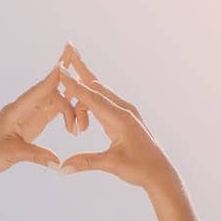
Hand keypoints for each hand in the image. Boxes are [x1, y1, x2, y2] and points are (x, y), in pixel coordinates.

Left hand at [0, 62, 78, 175]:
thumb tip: (58, 162)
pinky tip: (75, 107)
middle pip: (50, 95)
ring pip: (53, 103)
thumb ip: (36, 155)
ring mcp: (29, 115)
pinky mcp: (32, 124)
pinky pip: (50, 112)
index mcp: (16, 110)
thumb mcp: (13, 153)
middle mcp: (23, 108)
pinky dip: (64, 112)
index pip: (38, 91)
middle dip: (68, 98)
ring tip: (85, 106)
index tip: (65, 64)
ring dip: (68, 106)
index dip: (52, 78)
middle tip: (84, 97)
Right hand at [57, 45, 174, 188]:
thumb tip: (62, 168)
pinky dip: (90, 100)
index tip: (60, 69)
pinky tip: (82, 98)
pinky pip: (104, 102)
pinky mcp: (125, 117)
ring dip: (83, 93)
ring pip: (100, 93)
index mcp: (121, 118)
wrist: (160, 173)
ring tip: (71, 91)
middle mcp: (124, 110)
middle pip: (96, 86)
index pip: (92, 97)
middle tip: (67, 48)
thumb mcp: (112, 164)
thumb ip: (85, 162)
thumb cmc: (139, 169)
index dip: (74, 84)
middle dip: (79, 70)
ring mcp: (125, 112)